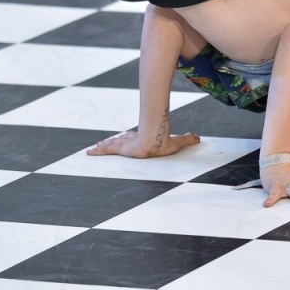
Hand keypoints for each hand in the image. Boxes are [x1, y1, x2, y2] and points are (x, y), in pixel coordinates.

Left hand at [87, 125, 201, 158]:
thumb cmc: (164, 143)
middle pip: (120, 140)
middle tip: (103, 143)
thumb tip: (199, 137)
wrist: (155, 142)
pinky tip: (90, 152)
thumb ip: (186, 140)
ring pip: (111, 145)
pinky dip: (98, 151)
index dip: (129, 138)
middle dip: (113, 142)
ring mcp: (124, 144)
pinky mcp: (119, 148)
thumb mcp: (177, 143)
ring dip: (102, 147)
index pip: (134, 137)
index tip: (126, 137)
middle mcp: (132, 140)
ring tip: (92, 149)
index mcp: (143, 139)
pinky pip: (106, 150)